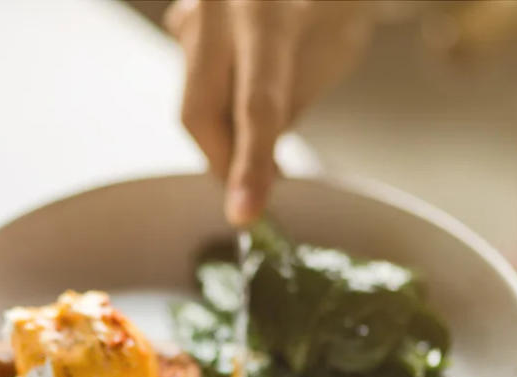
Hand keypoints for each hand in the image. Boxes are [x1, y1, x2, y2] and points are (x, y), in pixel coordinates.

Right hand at [166, 0, 372, 226]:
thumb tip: (257, 165)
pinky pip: (193, 83)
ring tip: (259, 137)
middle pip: (200, 113)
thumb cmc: (333, 5)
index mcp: (267, 13)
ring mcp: (192, 12)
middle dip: (224, 160)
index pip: (256, 106)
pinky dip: (217, 105)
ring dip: (224, 134)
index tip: (245, 215)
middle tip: (250, 189)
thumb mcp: (332, 55)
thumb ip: (286, 107)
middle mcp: (217, 8)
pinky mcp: (182, 21)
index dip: (250, 166)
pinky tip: (242, 90)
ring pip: (192, 103)